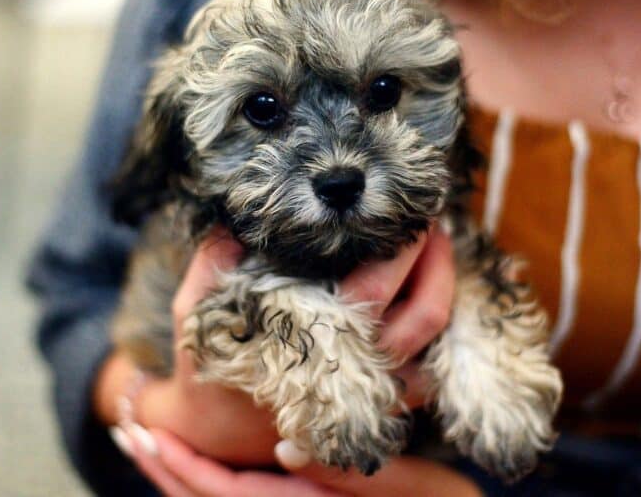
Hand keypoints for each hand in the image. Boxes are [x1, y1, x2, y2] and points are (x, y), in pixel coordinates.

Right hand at [104, 224, 455, 487]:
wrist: (219, 433)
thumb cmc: (211, 367)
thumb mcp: (194, 313)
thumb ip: (211, 265)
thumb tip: (231, 220)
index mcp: (317, 338)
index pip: (378, 284)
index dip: (405, 246)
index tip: (406, 207)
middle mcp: (358, 367)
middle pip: (425, 309)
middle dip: (436, 255)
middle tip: (430, 216)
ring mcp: (378, 390)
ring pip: (436, 338)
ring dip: (446, 284)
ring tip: (437, 243)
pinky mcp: (386, 403)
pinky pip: (432, 364)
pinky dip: (440, 324)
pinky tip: (429, 286)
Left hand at [123, 428, 480, 496]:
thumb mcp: (405, 488)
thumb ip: (345, 476)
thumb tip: (282, 449)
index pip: (224, 495)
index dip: (181, 465)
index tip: (146, 433)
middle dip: (164, 469)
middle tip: (128, 432)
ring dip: (178, 474)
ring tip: (148, 443)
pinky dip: (209, 481)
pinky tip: (200, 462)